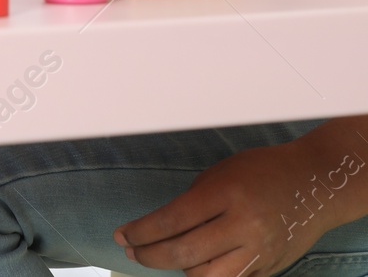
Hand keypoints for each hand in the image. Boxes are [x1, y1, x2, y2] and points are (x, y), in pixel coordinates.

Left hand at [116, 139, 347, 275]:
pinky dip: (207, 276)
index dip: (140, 232)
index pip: (172, 220)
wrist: (316, 184)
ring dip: (178, 269)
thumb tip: (157, 228)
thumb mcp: (220, 174)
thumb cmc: (260, 171)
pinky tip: (194, 265)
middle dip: (149, 255)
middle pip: (184, 253)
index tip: (121, 235)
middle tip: (131, 251)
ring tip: (163, 256)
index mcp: (226, 193)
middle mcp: (244, 225)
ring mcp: (260, 251)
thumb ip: (192, 202)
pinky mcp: (271, 268)